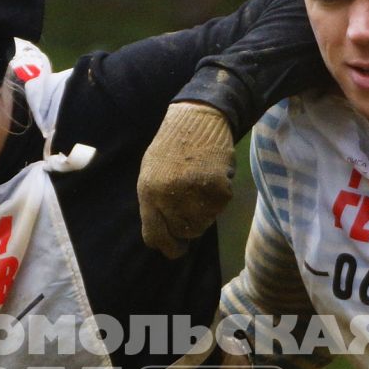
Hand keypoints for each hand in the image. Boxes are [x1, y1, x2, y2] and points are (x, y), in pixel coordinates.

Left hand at [138, 102, 235, 257]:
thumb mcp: (151, 175)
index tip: (177, 249)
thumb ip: (155, 204)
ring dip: (205, 211)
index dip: (168, 247)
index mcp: (148, 194)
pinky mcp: (217, 189)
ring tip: (200, 185)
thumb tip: (164, 237)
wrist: (197, 119)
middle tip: (193, 204)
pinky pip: (220, 208)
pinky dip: (219, 198)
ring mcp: (194, 194)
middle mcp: (168, 197)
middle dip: (189, 225)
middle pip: (183, 232)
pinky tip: (213, 177)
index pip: (155, 236)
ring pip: (204, 223)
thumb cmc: (171, 148)